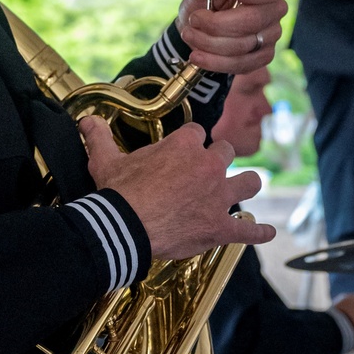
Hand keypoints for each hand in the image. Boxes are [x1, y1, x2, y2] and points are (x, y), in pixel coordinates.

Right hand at [79, 116, 274, 260]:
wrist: (126, 227)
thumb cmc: (118, 192)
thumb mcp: (105, 160)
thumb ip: (99, 137)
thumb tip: (86, 121)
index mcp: (184, 146)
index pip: (197, 133)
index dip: (190, 141)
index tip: (183, 150)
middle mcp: (208, 166)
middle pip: (226, 152)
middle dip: (219, 159)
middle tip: (208, 170)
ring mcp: (218, 197)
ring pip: (250, 182)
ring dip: (247, 183)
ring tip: (246, 185)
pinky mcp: (221, 227)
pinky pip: (249, 230)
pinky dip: (260, 232)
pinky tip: (267, 232)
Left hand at [177, 0, 286, 75]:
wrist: (198, 31)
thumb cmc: (205, 4)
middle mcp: (273, 10)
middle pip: (255, 20)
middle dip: (218, 23)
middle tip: (194, 19)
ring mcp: (271, 35)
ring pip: (245, 44)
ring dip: (210, 43)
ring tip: (189, 35)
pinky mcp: (262, 56)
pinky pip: (242, 64)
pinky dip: (215, 62)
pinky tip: (197, 56)